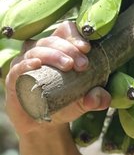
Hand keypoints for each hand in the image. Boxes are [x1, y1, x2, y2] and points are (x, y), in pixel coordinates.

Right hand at [4, 20, 110, 137]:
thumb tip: (96, 98)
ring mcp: (26, 63)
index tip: (87, 49)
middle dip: (69, 49)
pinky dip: (27, 64)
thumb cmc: (65, 103)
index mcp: (59, 49)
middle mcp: (41, 51)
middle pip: (53, 40)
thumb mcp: (86, 101)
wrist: (43, 124)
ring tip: (68, 65)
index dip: (75, 35)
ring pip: (37, 50)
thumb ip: (98, 99)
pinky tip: (36, 64)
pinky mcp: (14, 78)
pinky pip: (18, 67)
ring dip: (53, 55)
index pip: (65, 31)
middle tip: (82, 65)